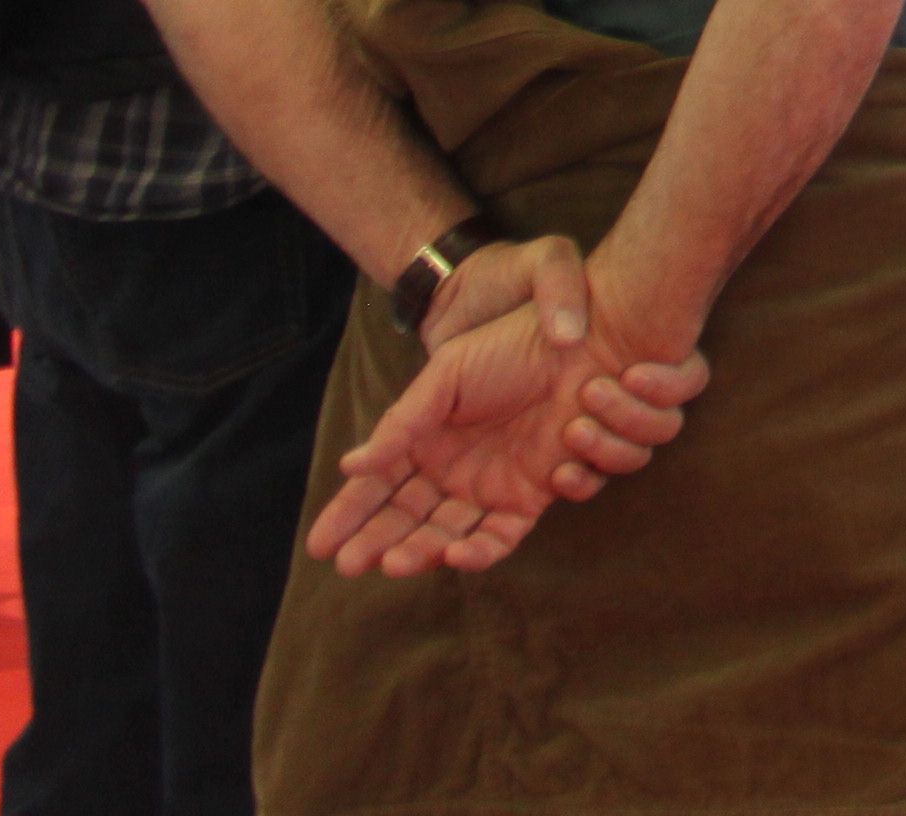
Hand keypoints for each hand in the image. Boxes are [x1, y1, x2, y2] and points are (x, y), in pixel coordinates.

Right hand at [307, 249, 708, 579]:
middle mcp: (454, 471)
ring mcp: (493, 485)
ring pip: (449, 535)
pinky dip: (482, 550)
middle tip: (355, 565)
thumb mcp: (446, 376)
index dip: (349, 517)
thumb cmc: (511, 346)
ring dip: (422, 553)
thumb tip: (350, 465)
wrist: (584, 340)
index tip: (321, 546)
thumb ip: (403, 423)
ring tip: (396, 563)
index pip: (376, 488)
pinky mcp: (534, 494)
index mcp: (425, 442)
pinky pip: (504, 534)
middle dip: (379, 544)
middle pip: (407, 520)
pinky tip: (459, 553)